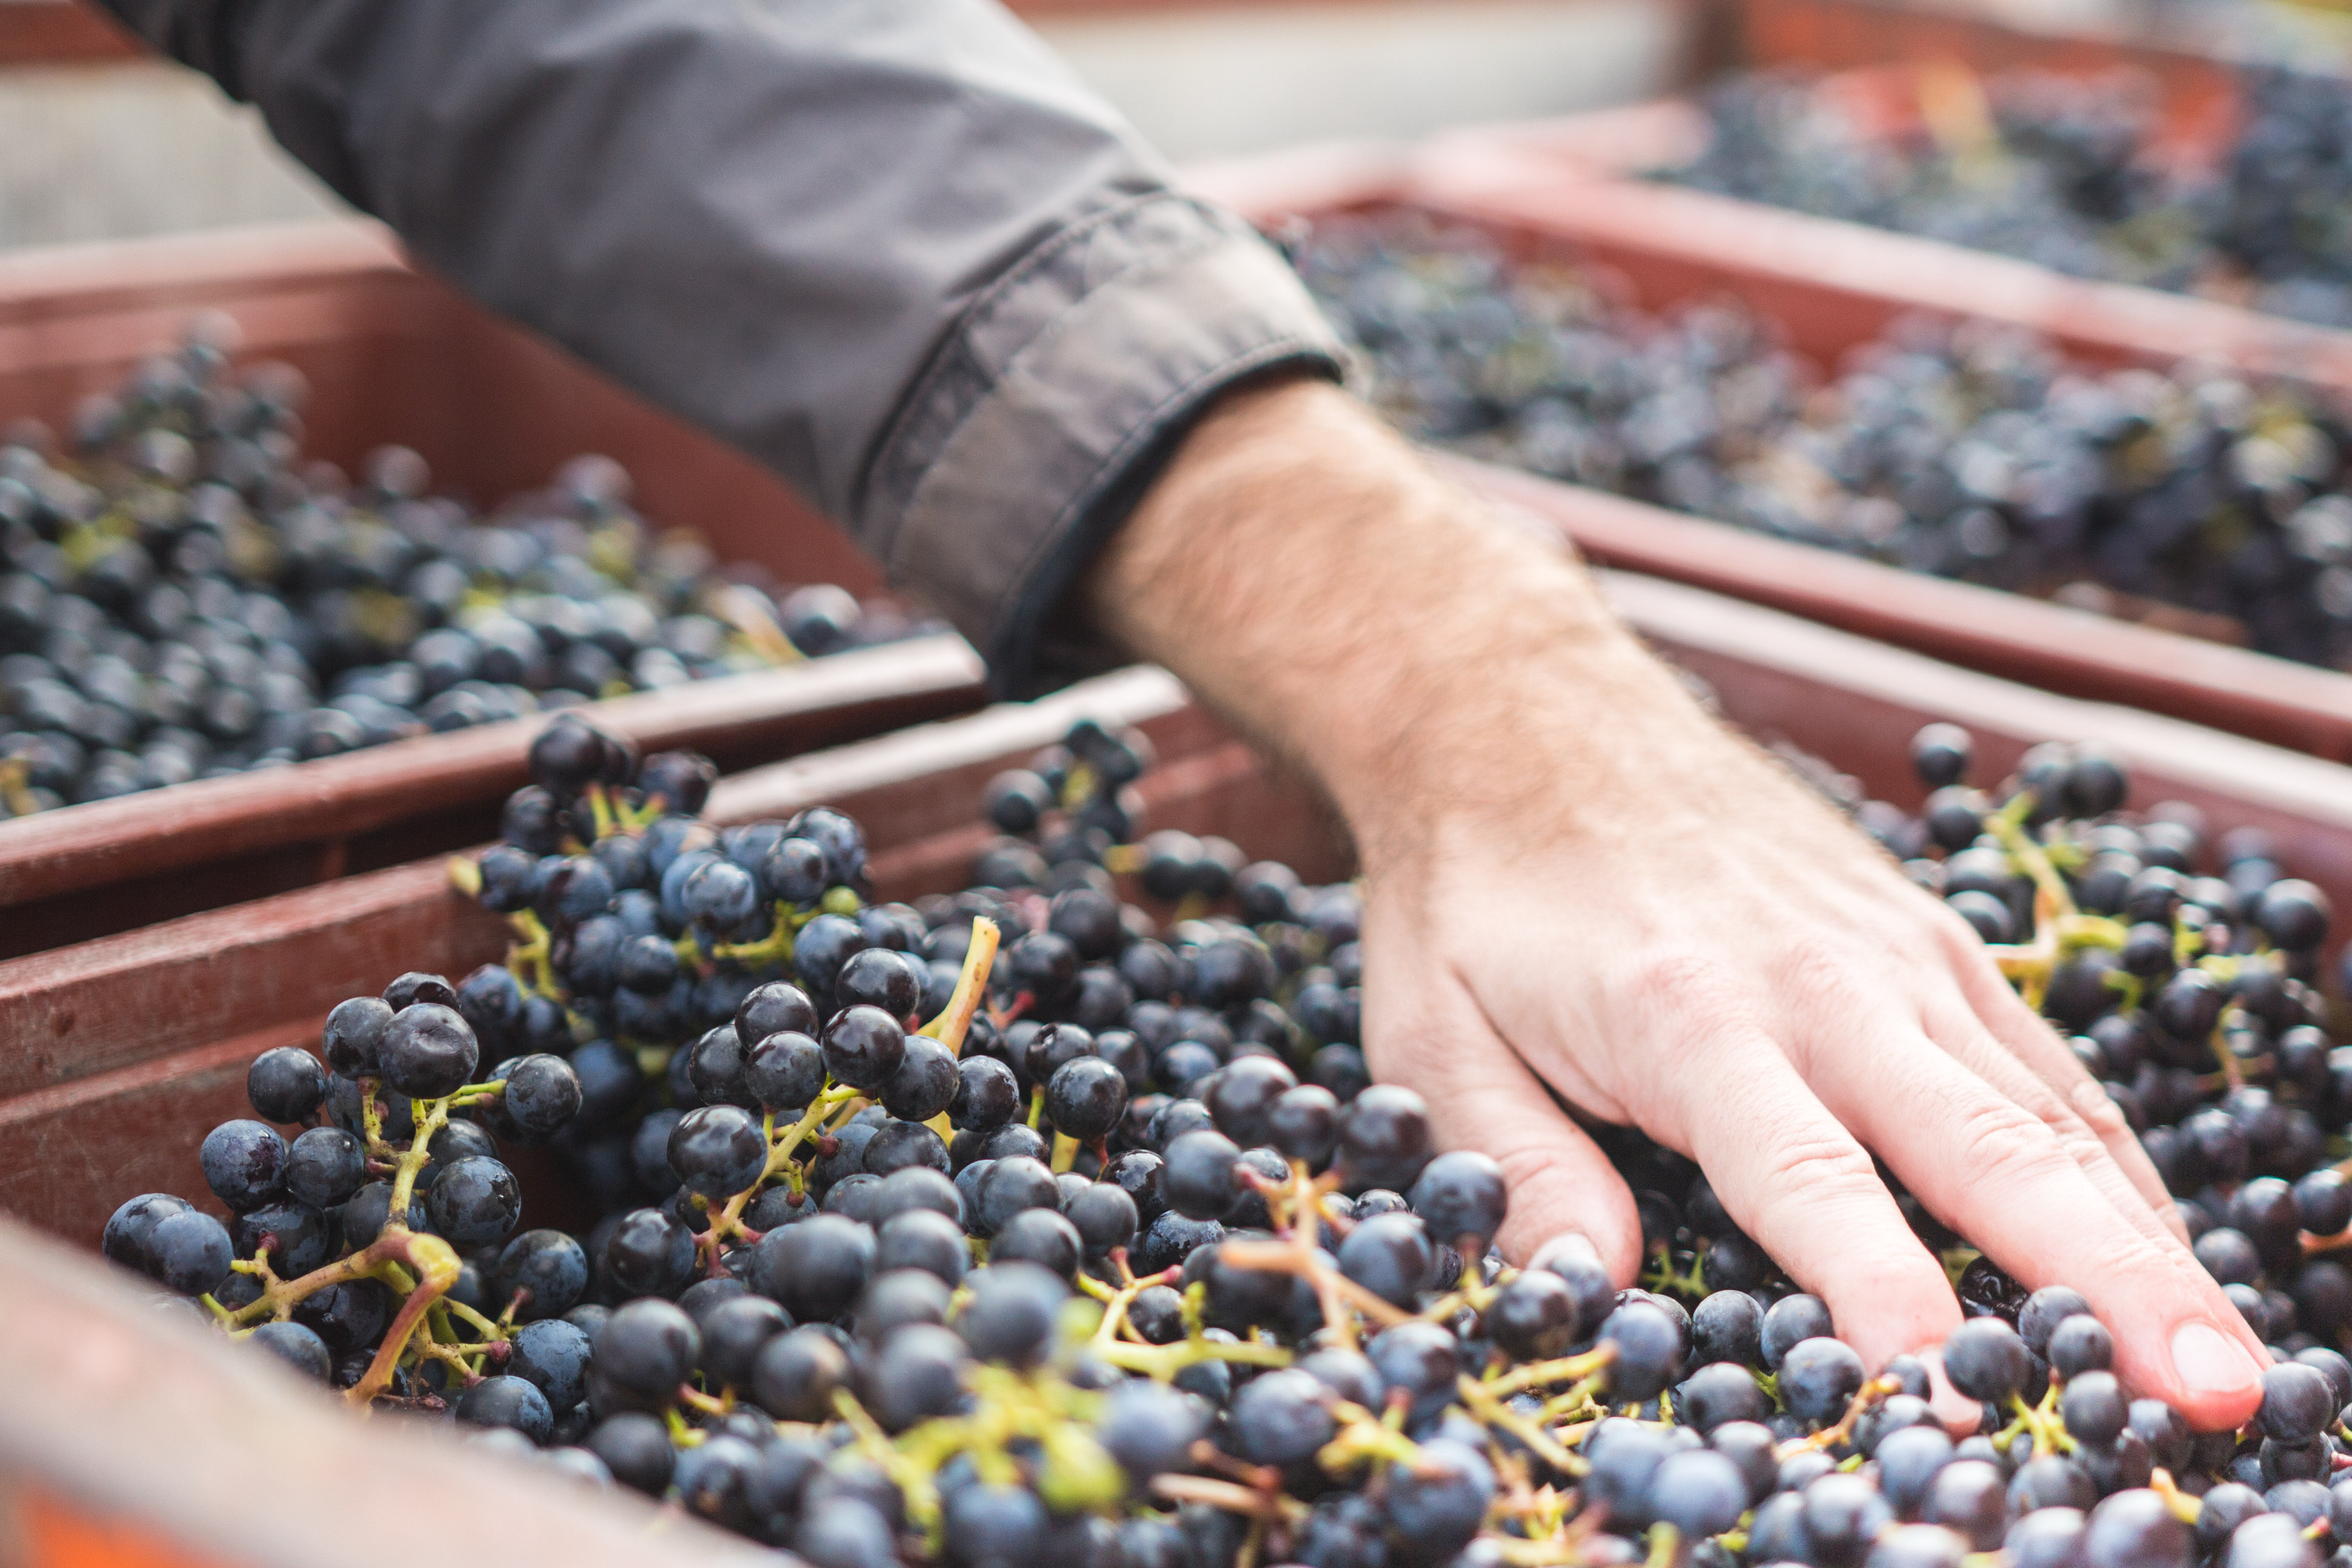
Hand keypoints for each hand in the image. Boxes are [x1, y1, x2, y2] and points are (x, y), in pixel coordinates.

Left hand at [1087, 376, 2265, 1431]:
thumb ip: (1512, 1165)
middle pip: (1990, 1147)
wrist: (1525, 716)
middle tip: (2209, 1390)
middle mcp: (1823, 982)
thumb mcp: (1432, 1032)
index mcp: (1692, 1016)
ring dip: (2146, 1237)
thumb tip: (1584, 1289)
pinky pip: (2042, 1062)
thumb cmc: (1476, 893)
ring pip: (2049, 1109)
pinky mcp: (1925, 934)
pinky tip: (2157, 1240)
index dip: (1878, 1280)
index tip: (1939, 1376)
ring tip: (2228, 1358)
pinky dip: (2112, 1156)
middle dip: (2107, 1278)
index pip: (1806, 1173)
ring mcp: (1893, 952)